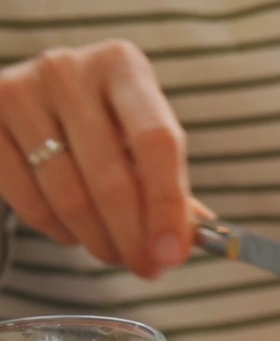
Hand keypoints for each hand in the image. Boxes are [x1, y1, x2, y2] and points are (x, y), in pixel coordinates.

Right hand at [0, 40, 191, 277]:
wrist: (36, 97)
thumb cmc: (105, 120)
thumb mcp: (141, 135)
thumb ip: (171, 183)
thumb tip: (193, 238)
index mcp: (123, 66)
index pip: (156, 142)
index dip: (168, 205)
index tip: (175, 254)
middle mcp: (69, 71)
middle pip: (111, 178)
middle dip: (134, 238)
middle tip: (148, 269)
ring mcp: (20, 93)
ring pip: (69, 197)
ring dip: (100, 241)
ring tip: (116, 253)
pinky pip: (30, 202)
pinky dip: (60, 231)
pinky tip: (76, 232)